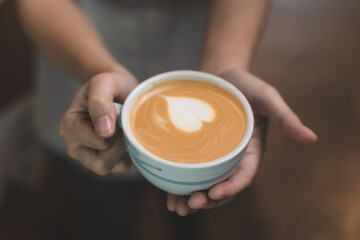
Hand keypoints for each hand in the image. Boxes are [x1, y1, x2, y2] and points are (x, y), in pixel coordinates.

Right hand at [59, 71, 137, 174]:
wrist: (118, 89)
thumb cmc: (110, 84)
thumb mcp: (104, 82)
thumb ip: (100, 101)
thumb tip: (104, 131)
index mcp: (69, 126)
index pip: (97, 142)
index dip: (115, 130)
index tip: (119, 112)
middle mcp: (75, 146)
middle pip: (100, 164)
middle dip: (119, 145)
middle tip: (124, 123)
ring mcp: (89, 158)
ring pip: (112, 168)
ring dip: (124, 149)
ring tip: (125, 129)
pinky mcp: (105, 163)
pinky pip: (121, 168)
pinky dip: (129, 154)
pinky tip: (128, 137)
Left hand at [166, 69, 316, 215]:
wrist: (221, 75)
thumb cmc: (246, 86)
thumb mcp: (267, 97)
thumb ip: (286, 117)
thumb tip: (312, 138)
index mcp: (250, 151)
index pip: (242, 176)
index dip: (231, 187)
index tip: (216, 193)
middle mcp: (231, 159)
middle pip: (221, 186)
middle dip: (207, 199)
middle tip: (189, 204)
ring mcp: (213, 157)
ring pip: (203, 185)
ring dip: (191, 199)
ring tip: (176, 207)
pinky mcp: (197, 152)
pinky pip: (189, 173)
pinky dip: (180, 186)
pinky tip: (168, 196)